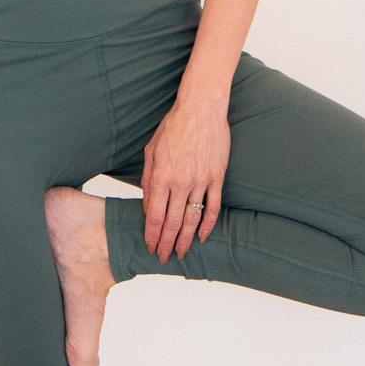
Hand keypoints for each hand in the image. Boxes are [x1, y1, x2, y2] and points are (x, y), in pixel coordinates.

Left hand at [141, 94, 229, 260]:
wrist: (201, 109)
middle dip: (167, 243)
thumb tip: (147, 204)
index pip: (155, 215)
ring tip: (182, 253)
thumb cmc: (173, 127)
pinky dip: (208, 224)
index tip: (150, 246)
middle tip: (164, 257)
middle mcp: (181, 182)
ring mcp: (201, 181)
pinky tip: (202, 236)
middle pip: (173, 222)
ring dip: (186, 239)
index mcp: (161, 176)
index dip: (152, 234)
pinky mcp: (217, 177)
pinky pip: (213, 206)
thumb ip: (147, 179)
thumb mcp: (151, 150)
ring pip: (192, 218)